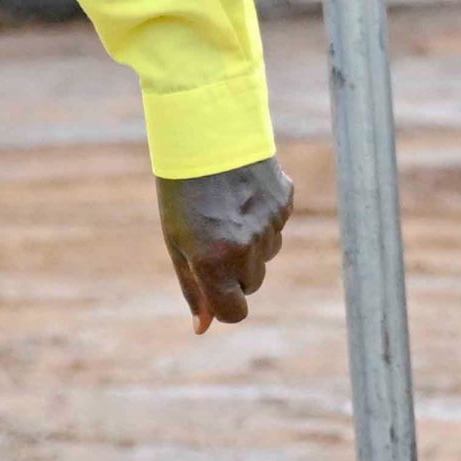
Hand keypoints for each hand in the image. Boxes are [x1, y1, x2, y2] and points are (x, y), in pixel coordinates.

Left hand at [160, 156, 292, 329]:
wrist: (204, 133)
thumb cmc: (182, 192)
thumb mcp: (177, 243)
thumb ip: (193, 288)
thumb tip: (202, 328)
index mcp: (213, 261)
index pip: (235, 312)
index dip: (226, 305)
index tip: (217, 291)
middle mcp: (245, 247)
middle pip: (251, 284)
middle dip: (235, 270)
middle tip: (213, 236)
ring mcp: (269, 225)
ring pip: (266, 255)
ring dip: (250, 244)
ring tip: (226, 210)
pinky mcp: (284, 203)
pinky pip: (277, 227)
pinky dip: (262, 218)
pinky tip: (242, 194)